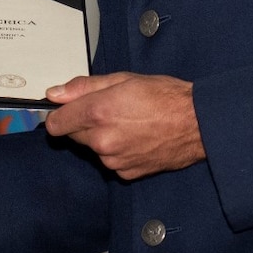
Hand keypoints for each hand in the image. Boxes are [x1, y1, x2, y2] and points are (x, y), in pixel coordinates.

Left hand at [43, 72, 203, 179]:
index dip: (59, 115)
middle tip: (110, 110)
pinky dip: (118, 151)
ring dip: (102, 137)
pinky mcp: (126, 173)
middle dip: (84, 123)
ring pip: (94, 148)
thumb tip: (55, 94)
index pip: (55, 124)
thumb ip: (83, 87)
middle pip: (74, 136)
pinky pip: (111, 160)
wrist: (197, 124)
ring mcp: (114, 160)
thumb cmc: (164, 97)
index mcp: (97, 112)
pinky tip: (136, 138)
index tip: (68, 110)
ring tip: (129, 123)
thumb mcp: (123, 79)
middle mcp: (102, 140)